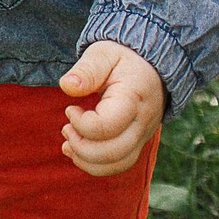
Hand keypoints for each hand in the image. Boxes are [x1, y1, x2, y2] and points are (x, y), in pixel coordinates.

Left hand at [58, 41, 165, 176]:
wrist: (152, 66)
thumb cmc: (123, 57)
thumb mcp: (103, 53)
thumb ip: (86, 70)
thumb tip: (67, 86)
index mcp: (132, 98)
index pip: (107, 126)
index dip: (81, 124)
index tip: (70, 108)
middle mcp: (142, 123)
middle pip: (113, 153)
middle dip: (81, 146)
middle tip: (66, 128)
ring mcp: (142, 136)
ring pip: (118, 164)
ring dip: (87, 160)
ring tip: (68, 141)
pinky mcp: (138, 143)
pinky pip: (120, 164)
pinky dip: (97, 164)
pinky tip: (77, 151)